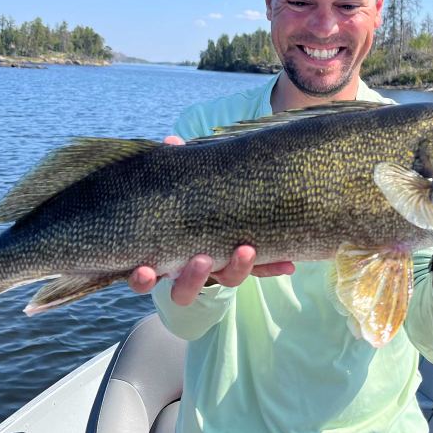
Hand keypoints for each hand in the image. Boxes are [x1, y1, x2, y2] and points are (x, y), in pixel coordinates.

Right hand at [126, 135, 294, 305]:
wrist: (214, 212)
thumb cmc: (186, 201)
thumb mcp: (177, 186)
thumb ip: (173, 168)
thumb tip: (171, 141)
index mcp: (162, 255)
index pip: (146, 276)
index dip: (142, 278)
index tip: (144, 270)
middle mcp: (189, 271)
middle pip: (185, 290)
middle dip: (194, 277)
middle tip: (203, 258)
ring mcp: (220, 270)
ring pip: (226, 282)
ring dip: (236, 269)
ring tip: (246, 249)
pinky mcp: (246, 264)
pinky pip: (260, 271)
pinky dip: (272, 266)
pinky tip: (289, 264)